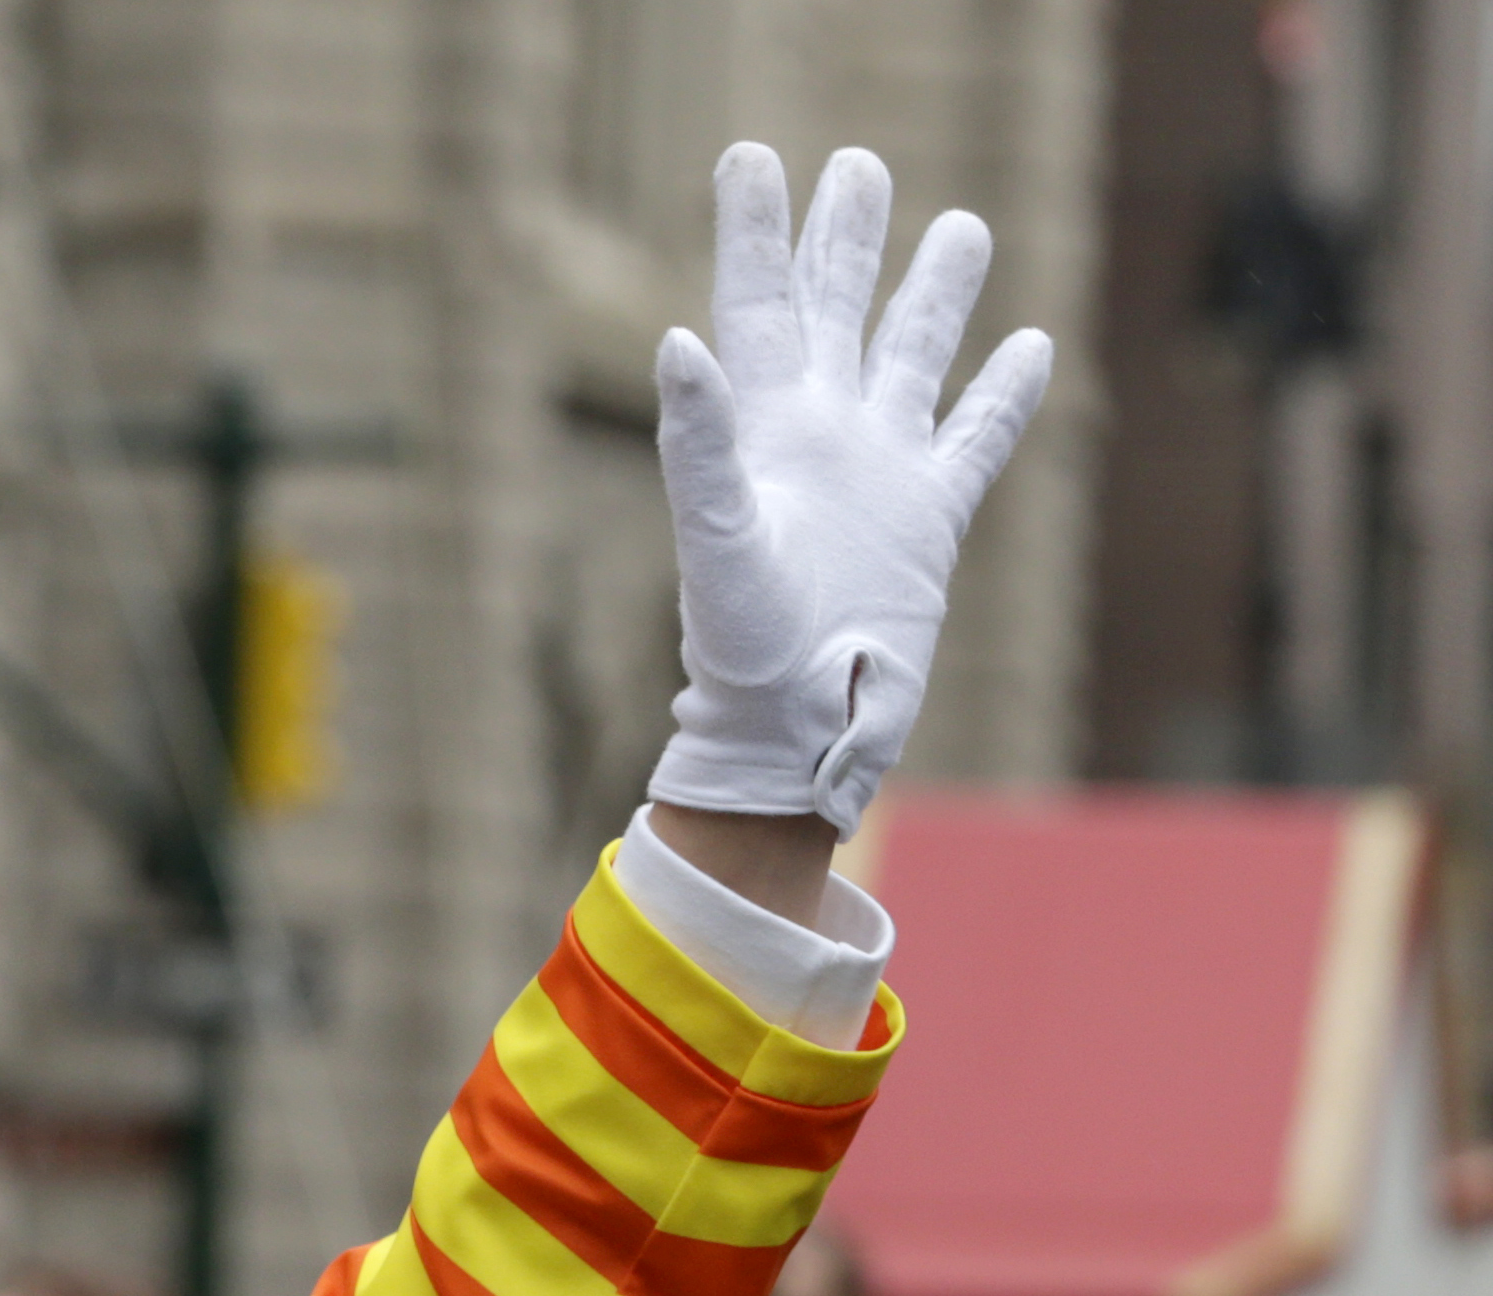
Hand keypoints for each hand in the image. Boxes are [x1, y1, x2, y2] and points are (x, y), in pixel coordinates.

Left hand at [651, 145, 1052, 833]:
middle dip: (846, 238)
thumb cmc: (741, 650)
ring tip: (960, 224)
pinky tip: (1030, 344)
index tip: (752, 156)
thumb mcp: (714, 540)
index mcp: (763, 430)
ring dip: (935, 294)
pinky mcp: (932, 519)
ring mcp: (880, 472)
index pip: (757, 303)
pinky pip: (976, 438)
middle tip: (858, 163)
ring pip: (914, 357)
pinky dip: (1003, 394)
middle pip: (836, 310)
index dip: (755, 230)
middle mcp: (822, 436)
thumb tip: (676, 342)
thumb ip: (697, 444)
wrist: (796, 729)